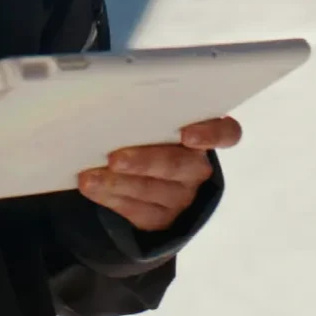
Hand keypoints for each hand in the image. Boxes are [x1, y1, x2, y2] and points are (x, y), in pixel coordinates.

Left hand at [77, 116, 242, 232]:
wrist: (149, 176)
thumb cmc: (150, 133)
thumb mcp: (153, 120)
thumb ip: (144, 113)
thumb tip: (111, 98)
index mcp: (202, 135)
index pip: (225, 134)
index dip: (210, 134)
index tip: (187, 134)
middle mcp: (196, 167)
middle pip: (177, 165)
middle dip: (143, 161)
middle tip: (114, 158)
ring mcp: (182, 195)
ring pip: (152, 190)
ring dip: (117, 182)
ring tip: (90, 176)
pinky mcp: (162, 217)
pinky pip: (137, 210)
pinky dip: (110, 197)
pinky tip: (91, 186)